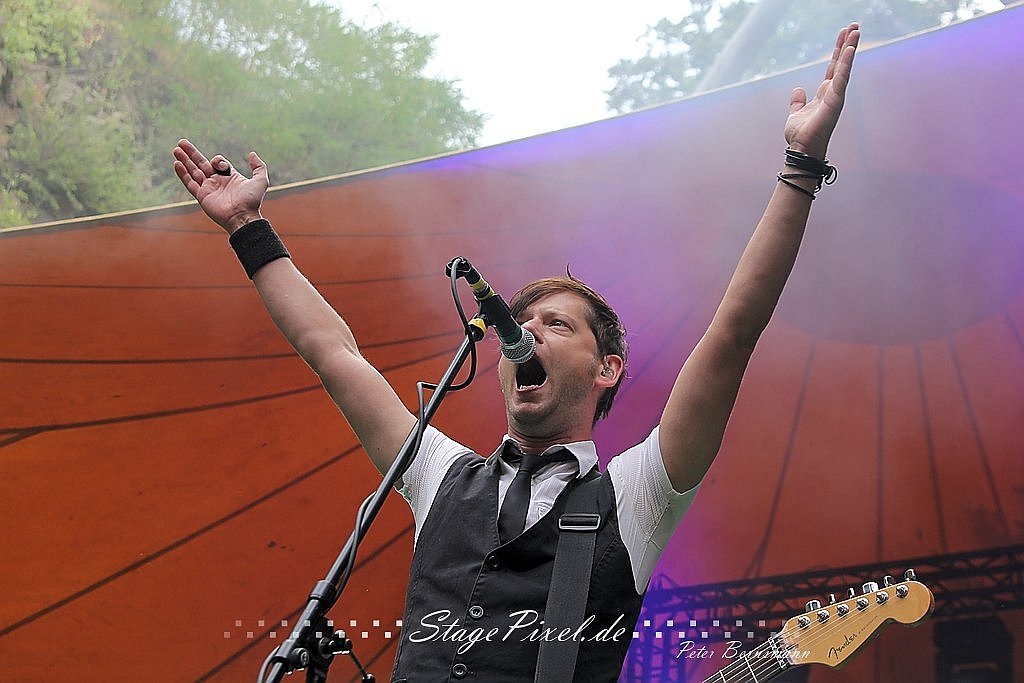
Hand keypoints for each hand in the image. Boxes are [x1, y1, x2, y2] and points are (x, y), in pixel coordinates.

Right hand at [172, 138, 268, 232]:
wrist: (243, 217)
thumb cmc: (252, 201)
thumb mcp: (261, 180)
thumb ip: (258, 167)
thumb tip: (252, 154)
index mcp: (229, 177)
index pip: (218, 162)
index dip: (218, 160)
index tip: (222, 166)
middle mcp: (217, 182)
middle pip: (201, 163)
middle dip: (191, 153)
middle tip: (181, 142)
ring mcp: (208, 188)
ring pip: (193, 171)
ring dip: (184, 160)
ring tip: (176, 149)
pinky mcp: (201, 196)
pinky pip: (189, 183)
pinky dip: (182, 174)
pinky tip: (176, 163)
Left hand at [784, 23, 859, 158]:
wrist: (801, 149)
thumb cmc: (801, 135)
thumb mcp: (795, 113)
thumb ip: (797, 101)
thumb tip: (797, 89)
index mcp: (825, 93)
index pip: (834, 67)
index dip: (839, 50)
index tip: (844, 34)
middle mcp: (833, 92)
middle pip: (842, 62)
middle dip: (848, 44)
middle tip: (855, 25)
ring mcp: (836, 96)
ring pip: (845, 67)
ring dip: (850, 48)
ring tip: (856, 30)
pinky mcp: (835, 101)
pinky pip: (841, 78)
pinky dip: (845, 64)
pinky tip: (849, 49)